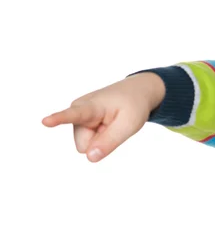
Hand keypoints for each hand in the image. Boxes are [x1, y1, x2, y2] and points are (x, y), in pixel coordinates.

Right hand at [41, 72, 165, 162]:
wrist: (136, 91)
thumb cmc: (133, 106)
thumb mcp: (130, 124)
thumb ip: (109, 142)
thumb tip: (89, 158)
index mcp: (92, 106)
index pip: (73, 114)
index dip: (58, 119)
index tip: (45, 121)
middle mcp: (79, 109)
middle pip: (83, 145)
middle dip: (99, 142)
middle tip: (113, 125)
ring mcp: (78, 115)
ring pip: (85, 145)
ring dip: (100, 139)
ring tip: (110, 122)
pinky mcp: (79, 121)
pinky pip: (88, 141)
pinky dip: (99, 137)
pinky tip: (105, 124)